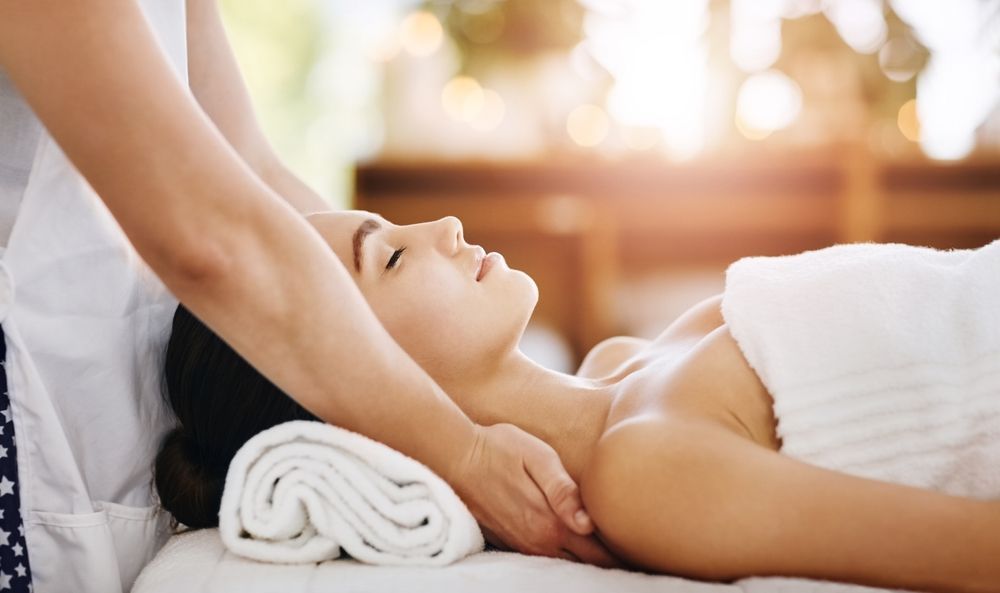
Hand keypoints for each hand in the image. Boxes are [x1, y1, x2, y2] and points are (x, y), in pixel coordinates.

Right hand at [451, 423, 623, 567]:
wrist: (456, 458)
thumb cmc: (501, 448)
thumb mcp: (537, 457)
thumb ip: (564, 490)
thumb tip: (588, 523)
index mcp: (553, 523)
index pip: (599, 553)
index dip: (622, 554)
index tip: (643, 549)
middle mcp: (539, 541)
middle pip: (587, 564)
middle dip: (610, 560)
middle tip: (637, 554)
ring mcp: (524, 544)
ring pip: (567, 563)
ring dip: (589, 560)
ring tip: (614, 551)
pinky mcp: (512, 541)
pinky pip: (547, 557)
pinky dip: (567, 555)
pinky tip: (578, 544)